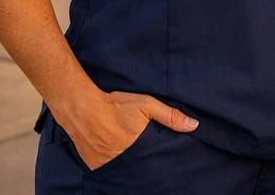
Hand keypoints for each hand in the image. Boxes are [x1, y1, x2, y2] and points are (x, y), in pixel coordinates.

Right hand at [61, 89, 196, 169]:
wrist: (81, 107)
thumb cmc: (115, 105)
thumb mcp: (147, 105)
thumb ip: (171, 116)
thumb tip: (194, 126)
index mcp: (137, 149)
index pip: (154, 161)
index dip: (159, 160)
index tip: (165, 159)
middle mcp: (121, 160)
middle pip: (138, 167)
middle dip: (144, 163)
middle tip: (148, 155)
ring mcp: (106, 164)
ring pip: (123, 168)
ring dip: (128, 163)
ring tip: (130, 153)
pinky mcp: (93, 164)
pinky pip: (107, 168)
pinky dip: (113, 163)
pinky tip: (115, 154)